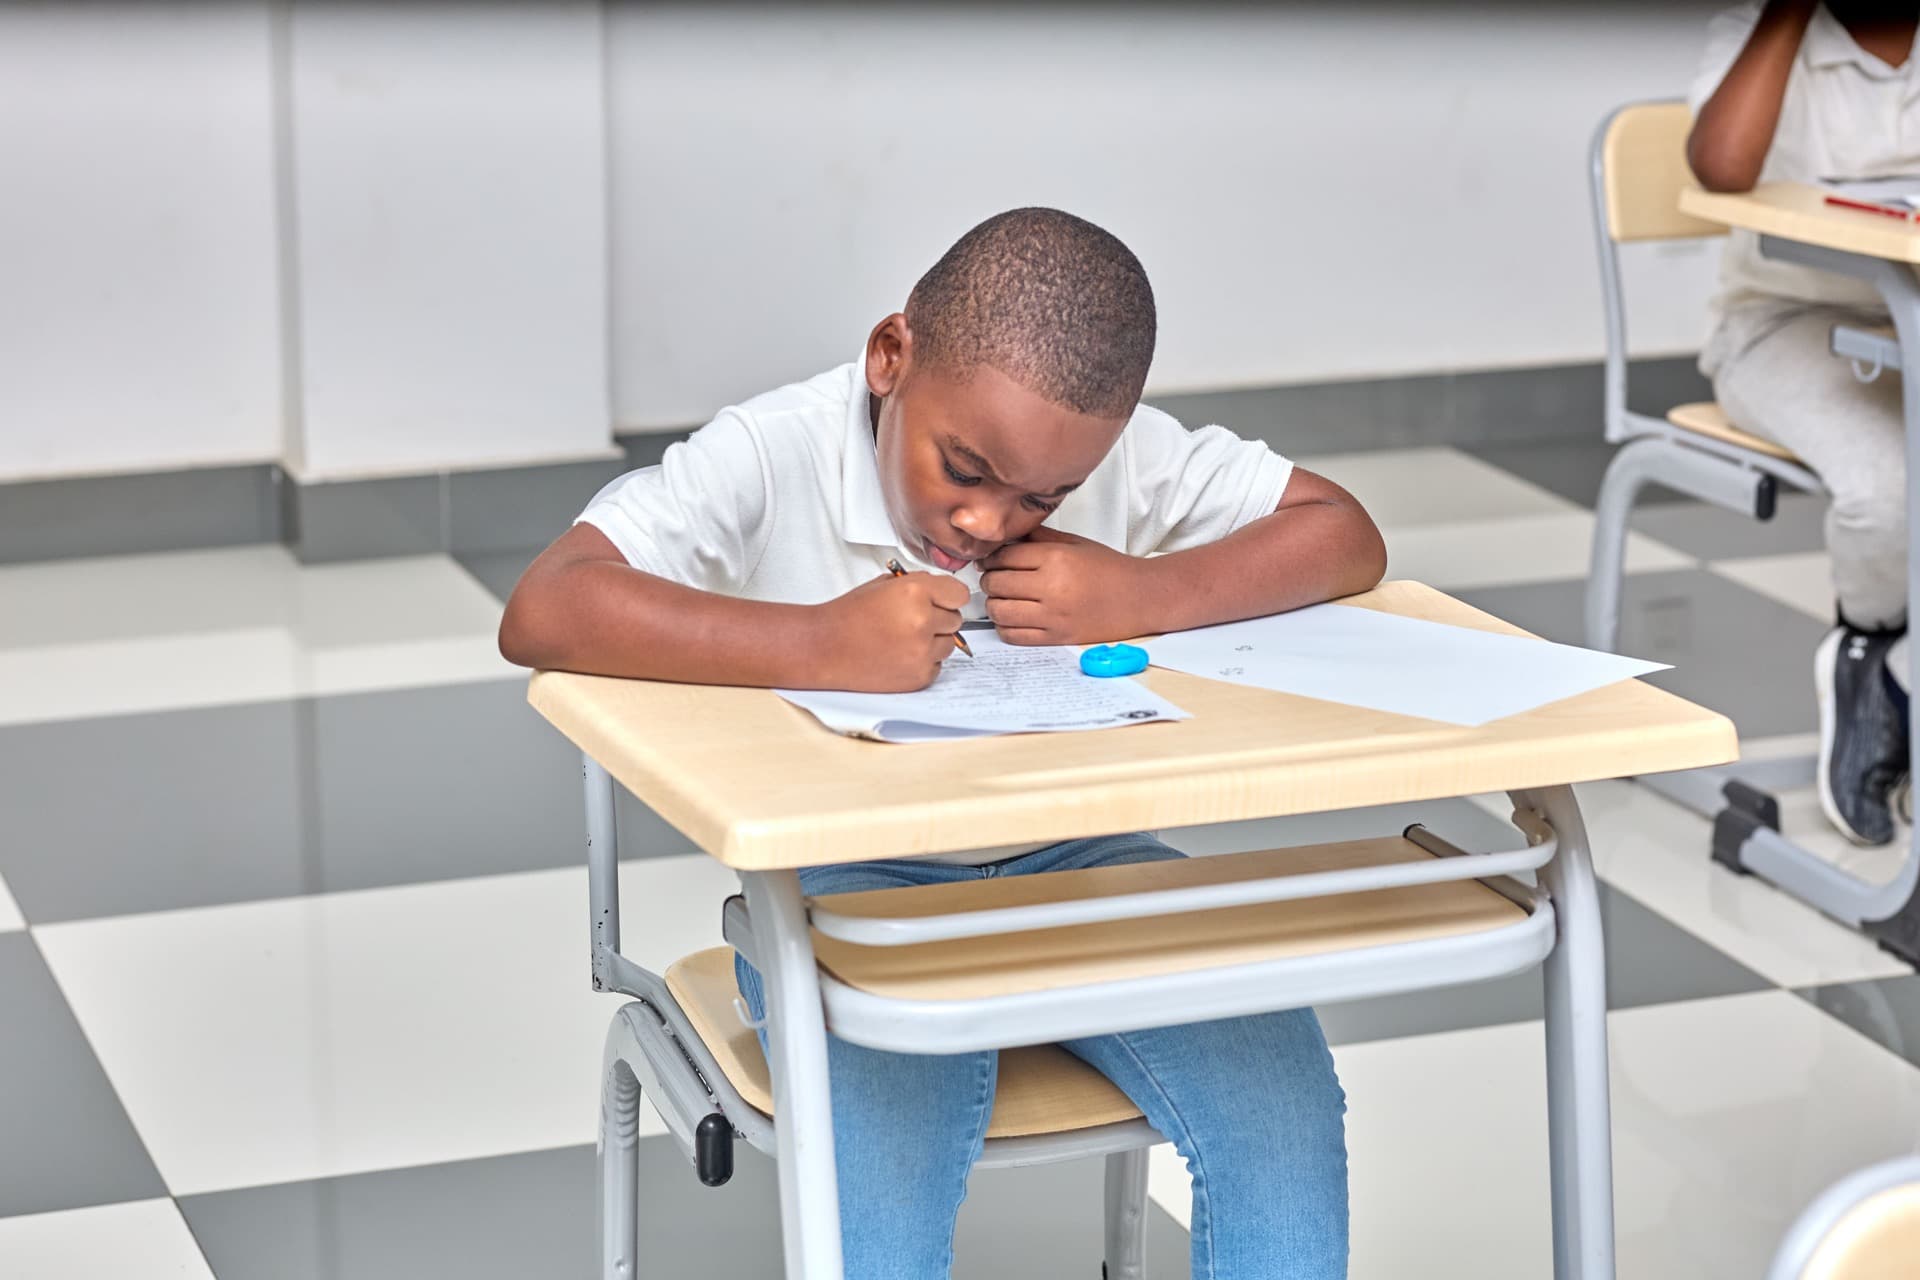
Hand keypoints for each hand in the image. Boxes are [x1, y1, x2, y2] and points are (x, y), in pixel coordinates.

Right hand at [813, 571, 967, 690]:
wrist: (824, 648)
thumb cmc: (848, 616)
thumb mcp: (883, 585)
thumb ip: (917, 585)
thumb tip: (941, 592)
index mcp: (914, 592)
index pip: (959, 594)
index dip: (948, 597)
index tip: (940, 600)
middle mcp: (922, 622)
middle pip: (955, 620)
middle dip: (938, 618)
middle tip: (911, 619)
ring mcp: (922, 652)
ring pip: (949, 645)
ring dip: (933, 641)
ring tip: (903, 638)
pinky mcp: (919, 676)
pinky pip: (937, 665)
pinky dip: (923, 661)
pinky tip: (899, 654)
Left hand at [980, 527, 1145, 644]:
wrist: (1140, 598)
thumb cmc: (1110, 570)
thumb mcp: (1075, 544)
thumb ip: (1040, 538)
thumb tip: (1007, 536)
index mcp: (1056, 558)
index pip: (1004, 557)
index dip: (991, 558)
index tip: (990, 560)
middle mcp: (1052, 587)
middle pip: (996, 583)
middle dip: (989, 580)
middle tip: (994, 578)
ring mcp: (1053, 616)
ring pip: (999, 611)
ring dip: (993, 605)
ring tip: (1002, 599)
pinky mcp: (1056, 638)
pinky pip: (1014, 636)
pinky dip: (1005, 627)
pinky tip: (1012, 618)